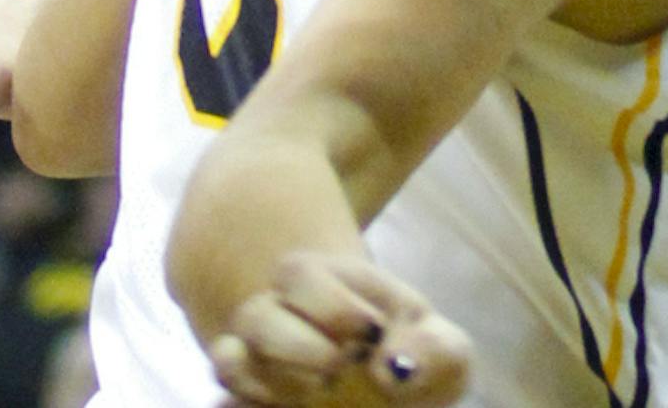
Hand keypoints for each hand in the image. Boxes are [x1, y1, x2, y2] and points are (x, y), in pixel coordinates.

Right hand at [212, 253, 469, 406]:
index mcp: (329, 284)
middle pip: (255, 313)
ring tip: (317, 395)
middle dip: (300, 344)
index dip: (333, 305)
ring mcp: (261, 361)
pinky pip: (224, 398)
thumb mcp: (443, 354)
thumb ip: (435, 352)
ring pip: (229, 356)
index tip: (373, 334)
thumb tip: (396, 368)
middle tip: (341, 366)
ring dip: (272, 379)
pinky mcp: (251, 399)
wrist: (400, 399)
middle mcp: (283, 316)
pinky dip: (241, 403)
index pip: (301, 273)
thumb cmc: (418, 365)